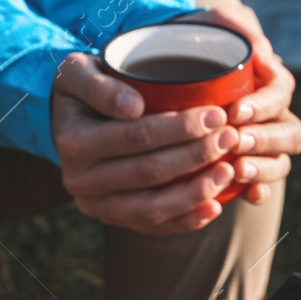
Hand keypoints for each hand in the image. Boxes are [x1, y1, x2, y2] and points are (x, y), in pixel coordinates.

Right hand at [52, 51, 240, 234]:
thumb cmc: (85, 89)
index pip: (136, 136)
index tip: (217, 115)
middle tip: (230, 137)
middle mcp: (82, 180)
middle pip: (149, 173)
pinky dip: (187, 220)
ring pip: (153, 208)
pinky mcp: (116, 219)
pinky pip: (154, 227)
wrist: (70, 121)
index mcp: (74, 142)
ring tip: (230, 170)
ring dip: (196, 191)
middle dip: (196, 156)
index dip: (180, 128)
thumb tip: (133, 108)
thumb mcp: (79, 72)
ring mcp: (98, 205)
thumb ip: (100, 86)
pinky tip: (216, 206)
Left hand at [175, 5, 300, 202]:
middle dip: (265, 139)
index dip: (265, 104)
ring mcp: (261, 145)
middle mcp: (271, 116)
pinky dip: (259, 190)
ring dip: (264, 166)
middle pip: (289, 133)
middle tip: (236, 141)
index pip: (282, 92)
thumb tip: (260, 52)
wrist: (158, 70)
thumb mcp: (208, 24)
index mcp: (268, 82)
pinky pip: (262, 185)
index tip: (236, 110)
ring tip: (238, 168)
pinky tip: (248, 194)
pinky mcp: (243, 167)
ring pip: (281, 161)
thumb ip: (234, 25)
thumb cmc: (186, 43)